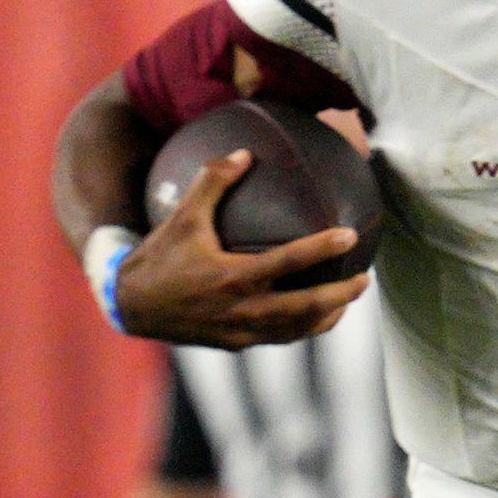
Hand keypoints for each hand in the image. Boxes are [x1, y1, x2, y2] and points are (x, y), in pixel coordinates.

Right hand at [105, 149, 368, 348]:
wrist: (132, 307)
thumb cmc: (159, 257)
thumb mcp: (182, 216)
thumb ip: (212, 182)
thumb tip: (245, 153)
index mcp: (231, 277)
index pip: (288, 261)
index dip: (322, 249)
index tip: (349, 236)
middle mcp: (241, 309)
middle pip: (305, 307)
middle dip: (340, 295)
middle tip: (365, 279)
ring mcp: (241, 331)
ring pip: (297, 329)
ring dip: (328, 316)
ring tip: (349, 298)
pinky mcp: (237, 344)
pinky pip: (280, 337)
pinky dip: (304, 328)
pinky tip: (317, 315)